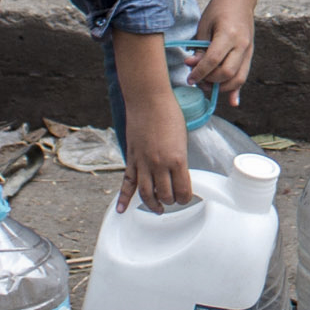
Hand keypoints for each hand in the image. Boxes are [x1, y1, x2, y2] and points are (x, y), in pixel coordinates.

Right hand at [117, 85, 194, 213]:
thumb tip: (178, 175)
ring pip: (146, 194)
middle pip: (165, 195)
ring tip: (158, 209)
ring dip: (152, 204)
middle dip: (171, 201)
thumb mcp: (182, 139)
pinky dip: (124, 198)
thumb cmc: (169, 114)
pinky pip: (127, 183)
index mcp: (177, 159)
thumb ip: (179, 159)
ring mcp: (143, 163)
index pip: (183, 190)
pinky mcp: (131, 159)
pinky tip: (122, 209)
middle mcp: (159, 164)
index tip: (187, 197)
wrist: (149, 100)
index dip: (186, 197)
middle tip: (174, 200)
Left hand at [187, 0, 256, 104]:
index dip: (199, 72)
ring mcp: (249, 50)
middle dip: (210, 81)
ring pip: (238, 78)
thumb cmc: (218, 10)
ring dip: (221, 87)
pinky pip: (244, 75)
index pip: (213, 60)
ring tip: (207, 84)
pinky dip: (237, 90)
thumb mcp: (204, 26)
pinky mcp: (250, 54)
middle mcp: (242, 44)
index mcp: (229, 34)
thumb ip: (200, 48)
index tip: (189, 77)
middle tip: (197, 80)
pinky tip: (232, 102)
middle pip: (227, 73)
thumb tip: (192, 66)